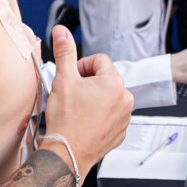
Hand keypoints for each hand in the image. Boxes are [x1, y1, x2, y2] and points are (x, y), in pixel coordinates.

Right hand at [44, 25, 132, 178]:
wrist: (67, 154)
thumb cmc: (66, 121)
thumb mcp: (63, 80)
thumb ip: (65, 52)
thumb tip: (62, 32)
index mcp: (114, 83)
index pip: (99, 60)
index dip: (82, 67)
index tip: (72, 78)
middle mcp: (125, 99)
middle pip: (105, 78)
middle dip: (88, 83)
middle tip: (73, 95)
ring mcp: (125, 117)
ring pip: (108, 97)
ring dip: (94, 98)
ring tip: (78, 110)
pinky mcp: (121, 132)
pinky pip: (111, 115)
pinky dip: (99, 115)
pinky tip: (85, 121)